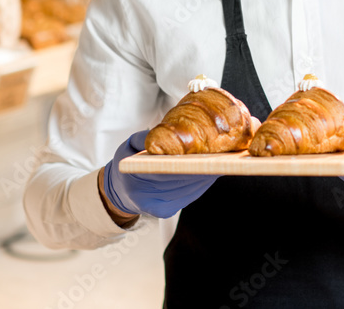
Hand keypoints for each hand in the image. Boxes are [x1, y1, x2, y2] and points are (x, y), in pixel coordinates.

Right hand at [101, 130, 218, 219]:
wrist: (121, 190)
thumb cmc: (128, 163)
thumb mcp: (129, 145)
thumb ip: (145, 138)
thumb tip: (166, 131)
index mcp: (133, 175)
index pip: (165, 169)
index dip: (188, 163)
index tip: (206, 153)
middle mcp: (144, 196)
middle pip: (182, 180)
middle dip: (203, 166)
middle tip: (222, 153)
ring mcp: (156, 207)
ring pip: (190, 189)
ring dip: (207, 174)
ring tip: (221, 159)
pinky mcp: (166, 212)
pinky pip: (190, 195)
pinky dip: (202, 183)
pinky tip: (211, 171)